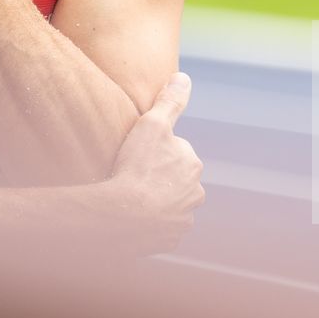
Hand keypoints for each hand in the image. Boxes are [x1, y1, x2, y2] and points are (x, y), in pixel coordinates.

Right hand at [103, 71, 204, 254]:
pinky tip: (132, 219)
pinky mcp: (170, 240)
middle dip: (159, 180)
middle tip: (132, 178)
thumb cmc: (136, 167)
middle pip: (175, 181)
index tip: (136, 158)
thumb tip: (183, 78)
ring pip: (170, 206)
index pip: (175, 154)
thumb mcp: (151, 125)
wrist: (123, 217)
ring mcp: (183, 219)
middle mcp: (195, 193)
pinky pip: (161, 229)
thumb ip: (169, 102)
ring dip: (156, 203)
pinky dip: (150, 225)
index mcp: (193, 164)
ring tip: (131, 201)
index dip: (154, 153)